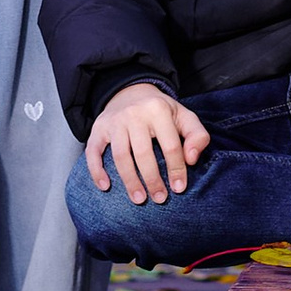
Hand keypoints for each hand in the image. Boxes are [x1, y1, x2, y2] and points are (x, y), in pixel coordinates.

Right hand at [87, 83, 209, 203]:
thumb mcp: (184, 116)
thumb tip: (191, 160)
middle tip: (160, 199)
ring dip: (130, 181)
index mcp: (158, 110)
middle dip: (152, 180)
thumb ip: (197, 135)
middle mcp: (134, 114)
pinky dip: (97, 171)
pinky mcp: (98, 128)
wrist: (131, 90)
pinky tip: (105, 187)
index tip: (179, 188)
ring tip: (139, 199)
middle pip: (143, 153)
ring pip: (120, 156)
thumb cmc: (161, 110)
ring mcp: (114, 121)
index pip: (170, 145)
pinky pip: (93, 152)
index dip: (176, 169)